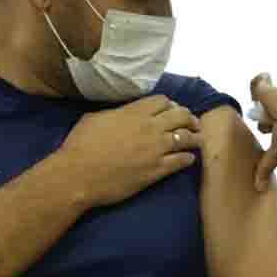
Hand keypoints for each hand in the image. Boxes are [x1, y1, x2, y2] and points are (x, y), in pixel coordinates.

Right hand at [56, 95, 202, 207]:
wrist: (78, 175)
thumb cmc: (79, 146)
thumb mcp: (94, 118)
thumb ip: (115, 112)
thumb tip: (122, 113)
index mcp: (134, 112)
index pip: (164, 101)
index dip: (171, 105)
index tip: (173, 111)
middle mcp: (150, 127)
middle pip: (181, 116)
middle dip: (189, 118)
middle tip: (193, 124)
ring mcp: (156, 149)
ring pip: (187, 137)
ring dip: (195, 137)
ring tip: (198, 140)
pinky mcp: (157, 170)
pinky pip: (182, 161)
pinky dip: (189, 158)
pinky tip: (190, 158)